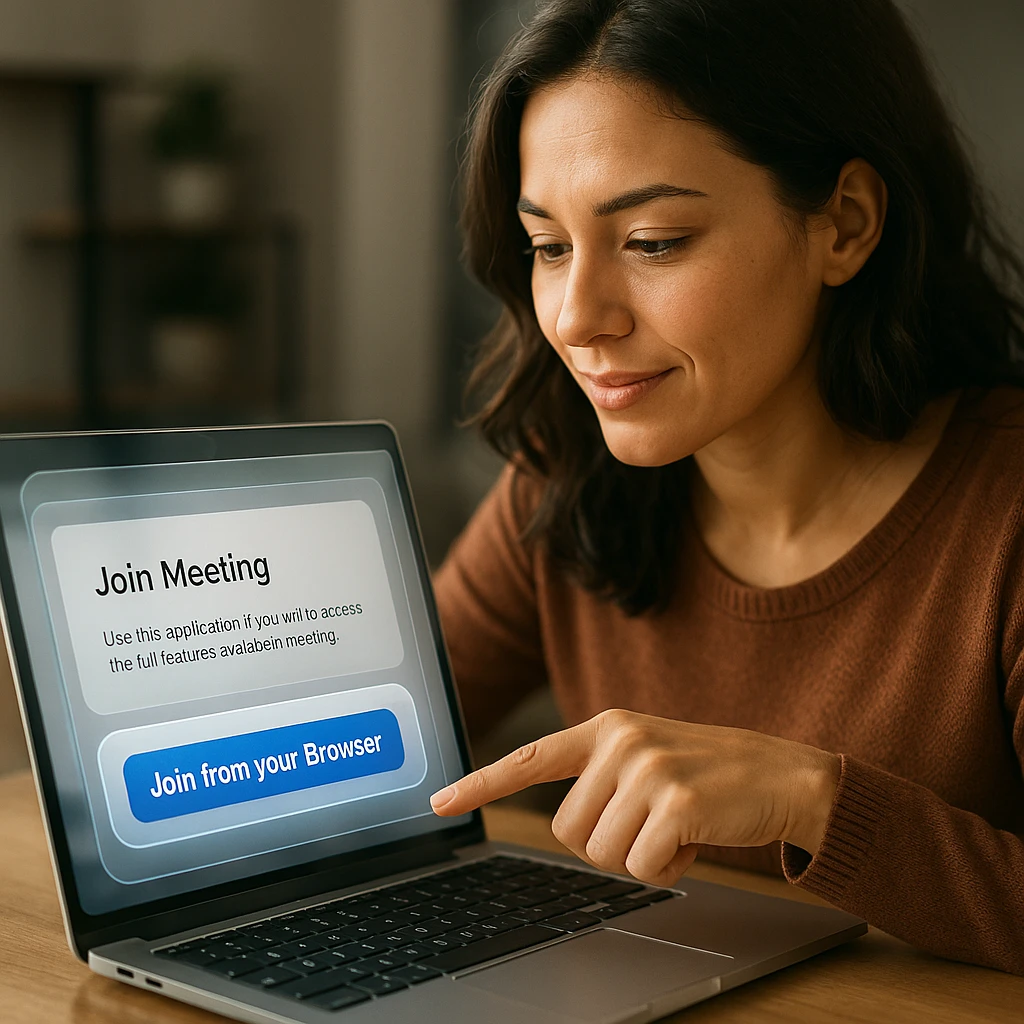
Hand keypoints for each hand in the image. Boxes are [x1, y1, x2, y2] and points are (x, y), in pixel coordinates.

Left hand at [430, 709, 839, 886]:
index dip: (481, 783)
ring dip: (639, 855)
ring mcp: (648, 768)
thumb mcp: (647, 755)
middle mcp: (620, 740)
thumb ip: (600, 774)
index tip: (439, 800)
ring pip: (601, 853)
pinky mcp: (675, 801)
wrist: (781, 773)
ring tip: (675, 822)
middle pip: (569, 831)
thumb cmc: (707, 773)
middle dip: (607, 842)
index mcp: (606, 728)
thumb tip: (563, 824)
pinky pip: (643, 866)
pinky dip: (668, 866)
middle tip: (650, 820)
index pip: (530, 756)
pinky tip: (695, 835)